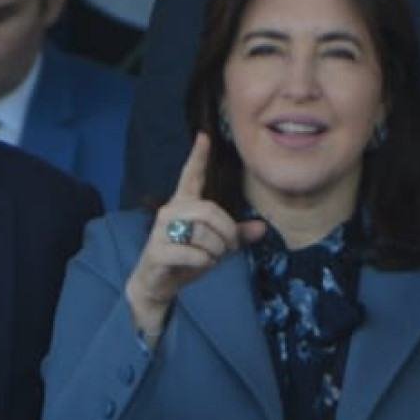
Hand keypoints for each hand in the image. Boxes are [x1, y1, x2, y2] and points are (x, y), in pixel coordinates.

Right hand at [126, 133, 265, 342]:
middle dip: (227, 232)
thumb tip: (262, 228)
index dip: (198, 157)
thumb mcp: (216, 246)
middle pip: (209, 210)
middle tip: (229, 248)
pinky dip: (203, 261)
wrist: (158, 283)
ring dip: (216, 250)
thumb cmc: (186, 259)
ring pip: (203, 233)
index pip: (191, 175)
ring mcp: (161, 230)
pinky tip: (199, 264)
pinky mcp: (157, 250)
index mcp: (184, 204)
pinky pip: (192, 252)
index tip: (204, 136)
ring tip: (211, 258)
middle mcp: (170, 211)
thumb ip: (236, 235)